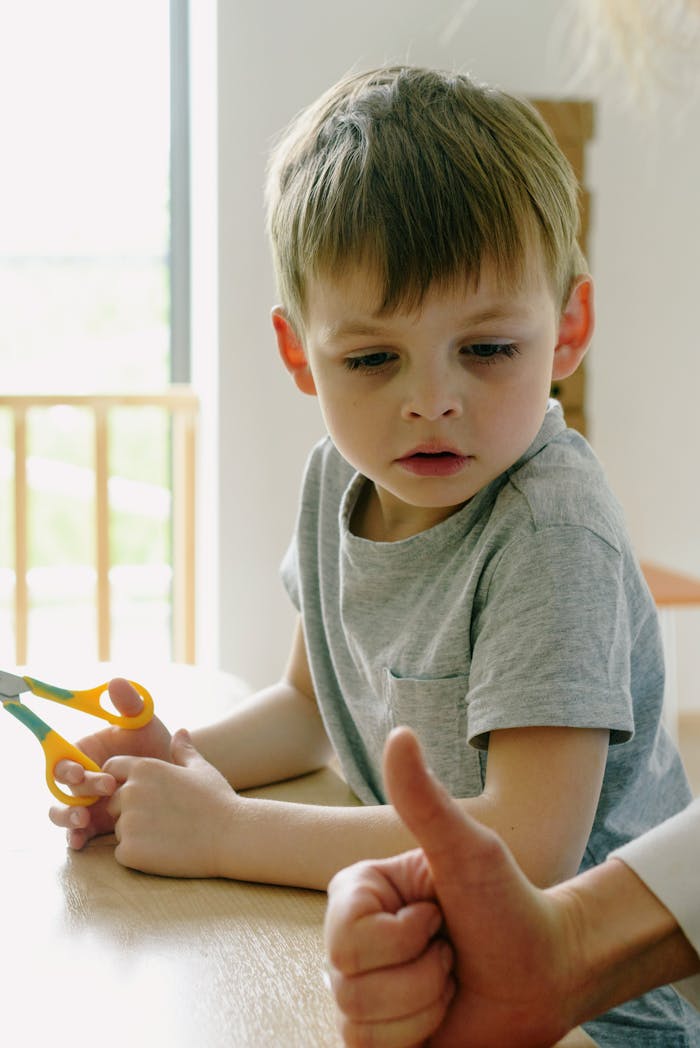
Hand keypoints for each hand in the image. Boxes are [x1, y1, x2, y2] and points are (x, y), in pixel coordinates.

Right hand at [48, 678, 171, 848]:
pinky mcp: (96, 825)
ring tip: (83, 821)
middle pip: (62, 788)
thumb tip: (115, 681)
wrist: (176, 776)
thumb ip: (130, 704)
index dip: (66, 766)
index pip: (64, 758)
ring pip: (62, 814)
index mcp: (85, 751)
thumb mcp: (145, 723)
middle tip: (104, 791)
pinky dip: (75, 839)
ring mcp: (87, 803)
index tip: (83, 770)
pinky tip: (82, 841)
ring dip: (66, 819)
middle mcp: (81, 778)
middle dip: (75, 793)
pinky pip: (77, 834)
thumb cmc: (156, 744)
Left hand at [104, 729, 238, 876]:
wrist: (231, 836)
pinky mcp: (129, 851)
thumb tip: (180, 731)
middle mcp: (130, 791)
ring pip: (119, 830)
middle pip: (114, 804)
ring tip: (170, 835)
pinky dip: (139, 856)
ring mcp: (128, 822)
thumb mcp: (201, 769)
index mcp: (144, 768)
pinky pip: (123, 853)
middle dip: (131, 812)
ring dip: (137, 835)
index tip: (140, 795)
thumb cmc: (218, 800)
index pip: (111, 769)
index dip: (120, 781)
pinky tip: (165, 851)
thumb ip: (183, 751)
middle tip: (166, 820)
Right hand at [325, 727, 579, 1047]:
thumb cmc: (509, 904)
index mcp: (358, 893)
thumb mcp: (469, 850)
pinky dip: (414, 1039)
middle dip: (420, 977)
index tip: (438, 916)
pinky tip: (437, 1014)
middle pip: (349, 986)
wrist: (545, 972)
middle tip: (449, 951)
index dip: (404, 939)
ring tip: (448, 981)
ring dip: (423, 1009)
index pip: (346, 939)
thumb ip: (425, 799)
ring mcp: (359, 987)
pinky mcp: (374, 1032)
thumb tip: (401, 734)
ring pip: (360, 1024)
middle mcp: (348, 939)